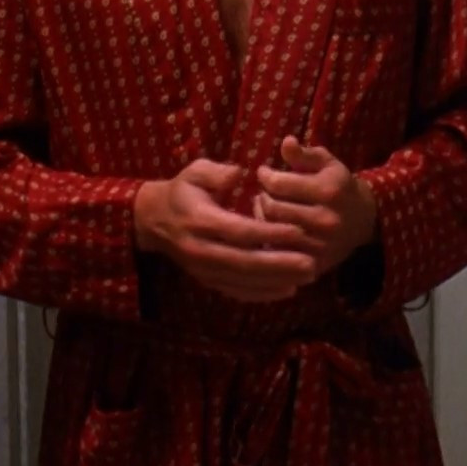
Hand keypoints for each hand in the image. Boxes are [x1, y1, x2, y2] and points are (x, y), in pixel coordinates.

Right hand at [134, 160, 322, 301]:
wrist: (154, 221)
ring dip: (278, 281)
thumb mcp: (196, 172)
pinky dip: (263, 294)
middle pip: (246, 262)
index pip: (240, 231)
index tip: (298, 231)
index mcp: (201, 220)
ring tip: (308, 277)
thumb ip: (218, 172)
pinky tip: (288, 289)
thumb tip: (240, 173)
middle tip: (312, 264)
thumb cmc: (183, 191)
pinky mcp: (208, 281)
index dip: (269, 232)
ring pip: (244, 281)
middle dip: (280, 265)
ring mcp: (205, 269)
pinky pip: (237, 291)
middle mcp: (202, 250)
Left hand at [255, 136, 377, 273]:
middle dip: (263, 197)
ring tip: (266, 207)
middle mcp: (326, 219)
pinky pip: (280, 252)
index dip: (265, 176)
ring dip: (263, 217)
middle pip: (273, 208)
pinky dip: (271, 239)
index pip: (279, 184)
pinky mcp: (316, 263)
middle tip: (264, 192)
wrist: (364, 220)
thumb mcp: (326, 164)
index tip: (264, 172)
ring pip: (274, 231)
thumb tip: (286, 142)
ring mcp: (321, 245)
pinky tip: (273, 228)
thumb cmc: (339, 186)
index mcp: (329, 191)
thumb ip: (305, 154)